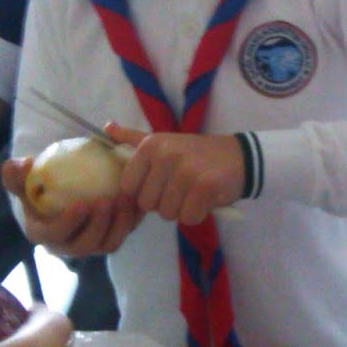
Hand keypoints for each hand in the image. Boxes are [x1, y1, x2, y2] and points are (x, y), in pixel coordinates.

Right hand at [2, 155, 142, 256]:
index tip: (81, 203)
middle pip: (85, 245)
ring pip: (107, 244)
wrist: (60, 195)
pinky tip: (136, 200)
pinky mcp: (108, 240)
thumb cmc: (38, 188)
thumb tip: (23, 164)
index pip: (55, 235)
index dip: (69, 223)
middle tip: (107, 200)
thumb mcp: (21, 180)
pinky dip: (131, 221)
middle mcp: (66, 246)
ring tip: (125, 199)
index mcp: (42, 234)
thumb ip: (14, 173)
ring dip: (119, 224)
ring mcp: (89, 246)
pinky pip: (122, 235)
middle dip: (98, 225)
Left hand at [108, 123, 244, 225]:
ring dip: (181, 210)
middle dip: (163, 203)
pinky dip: (197, 214)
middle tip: (181, 188)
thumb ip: (133, 139)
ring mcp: (186, 170)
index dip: (144, 192)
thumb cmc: (197, 153)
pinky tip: (205, 200)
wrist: (240, 156)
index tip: (161, 184)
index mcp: (151, 145)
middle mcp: (166, 155)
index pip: (128, 188)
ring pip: (167, 213)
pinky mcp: (205, 186)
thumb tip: (106, 128)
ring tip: (193, 193)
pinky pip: (188, 218)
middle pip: (147, 204)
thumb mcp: (164, 141)